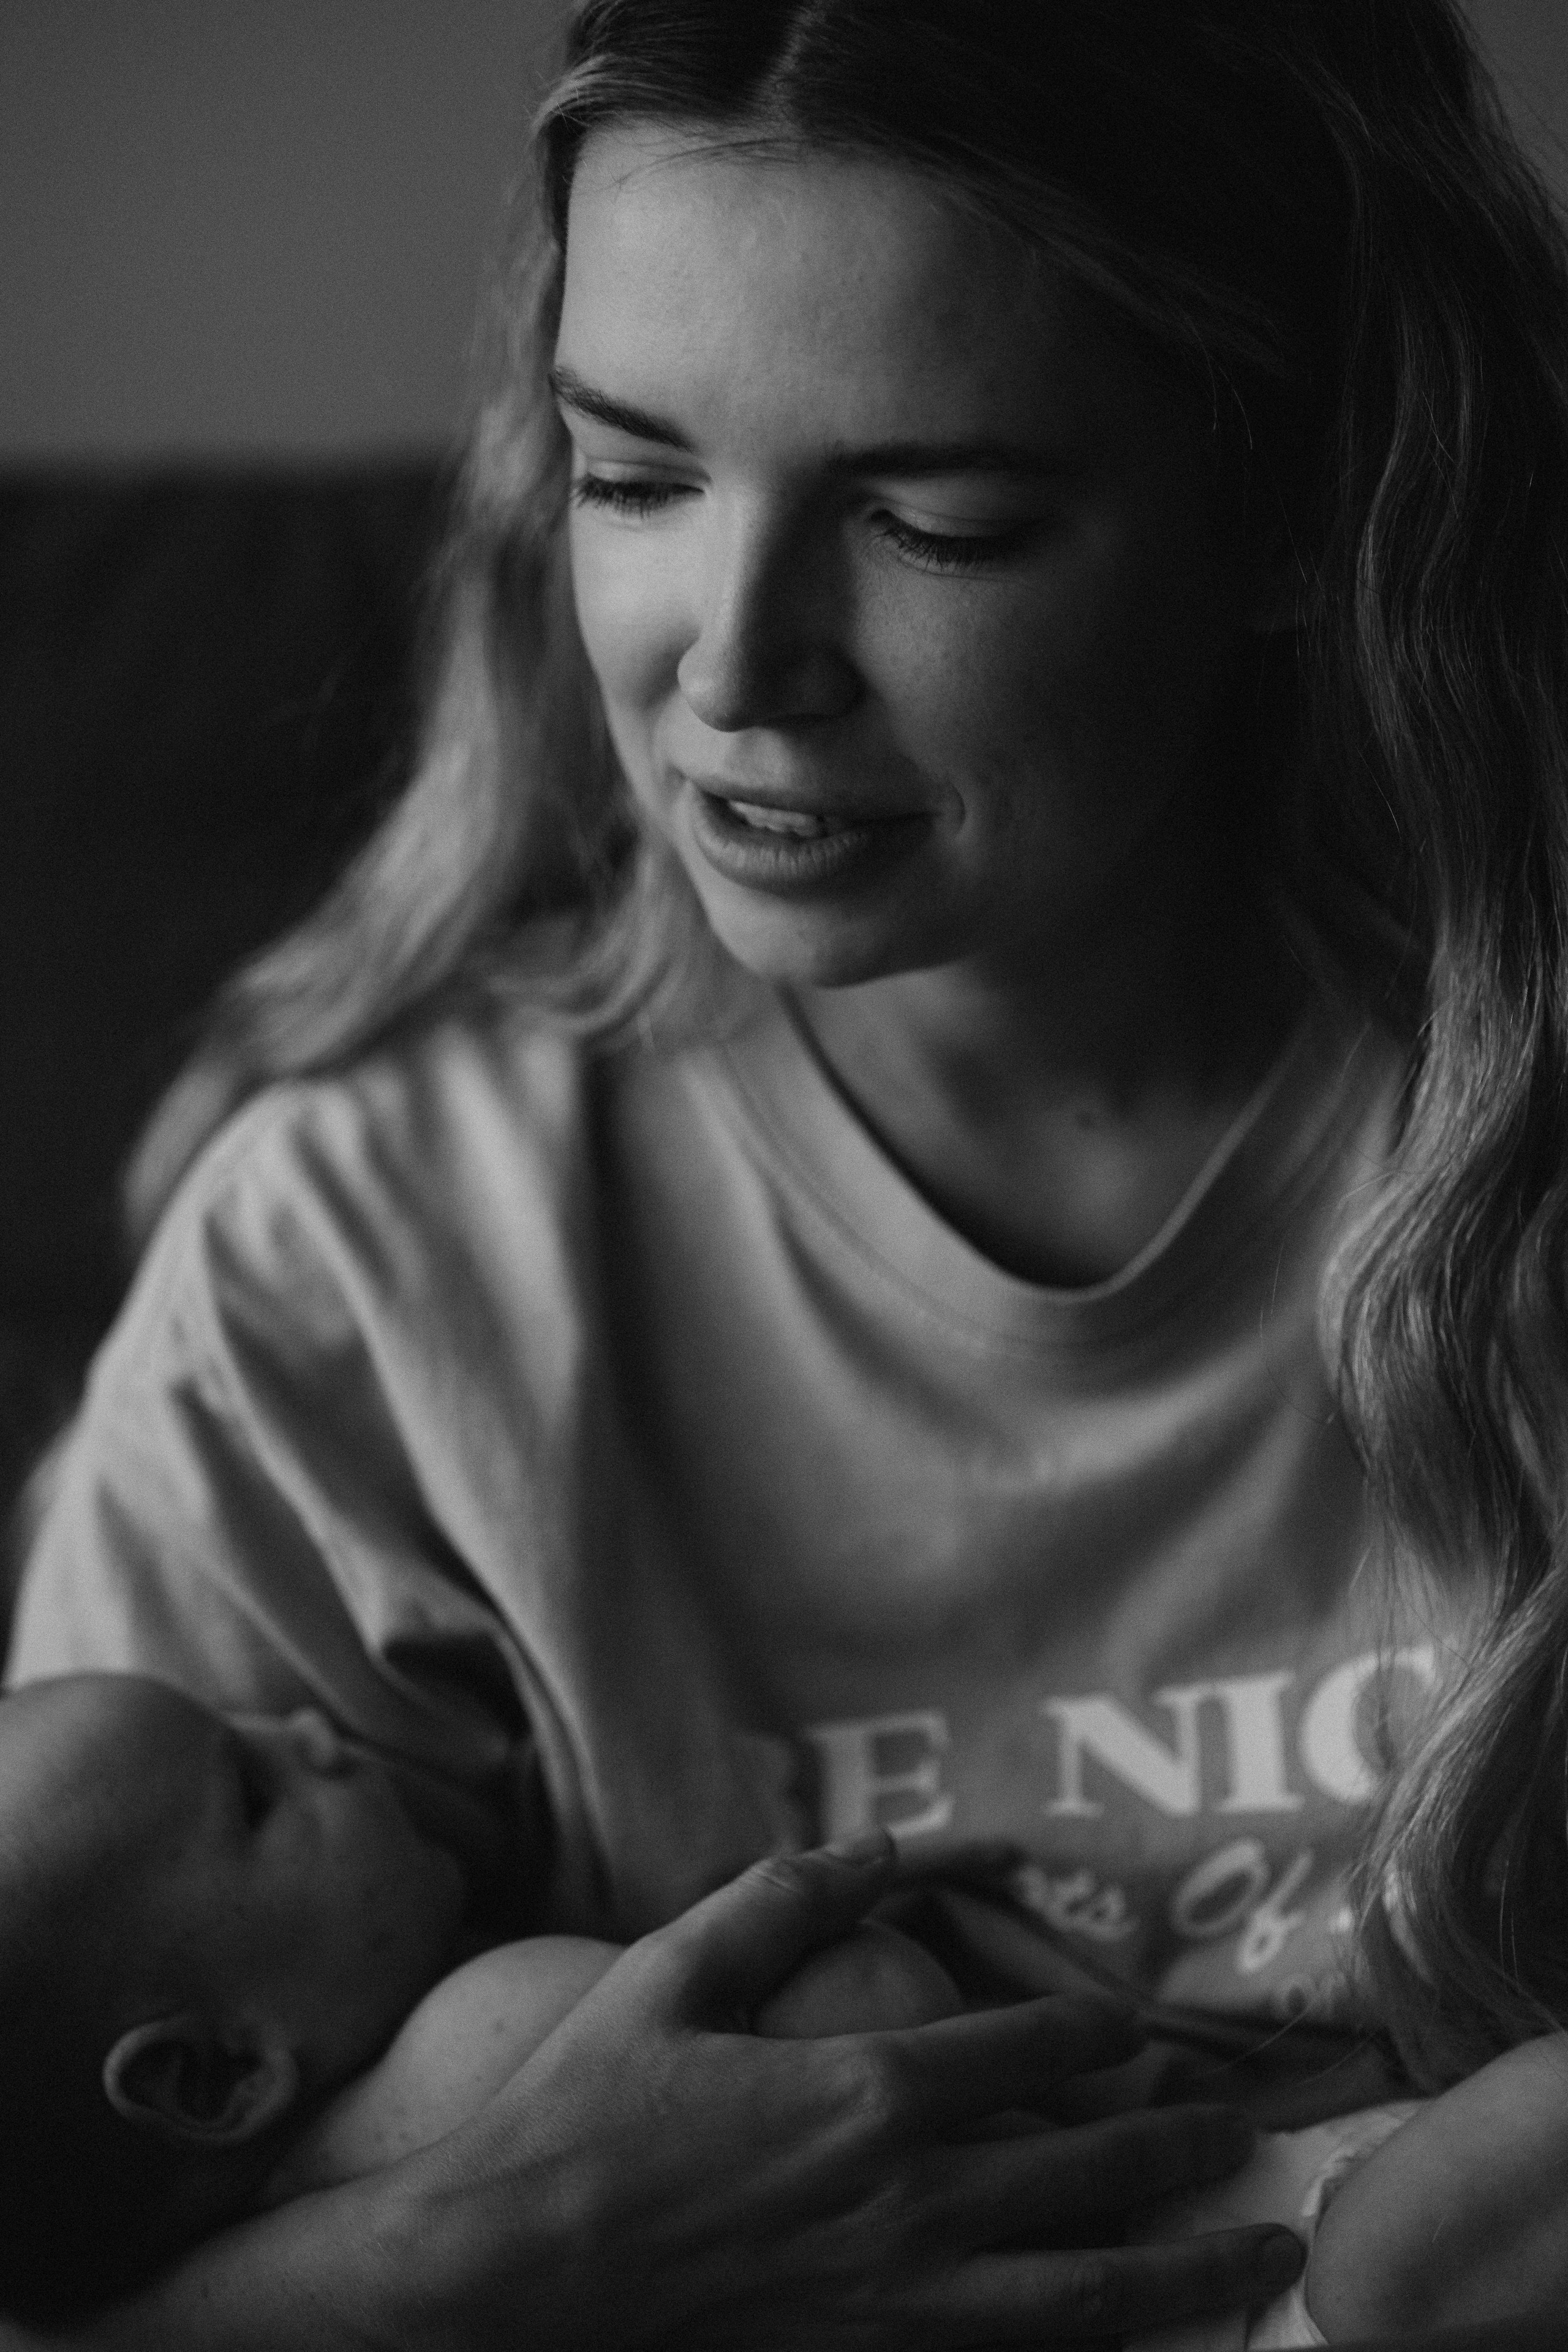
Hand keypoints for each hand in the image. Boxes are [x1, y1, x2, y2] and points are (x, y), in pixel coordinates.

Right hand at [391, 1833, 1302, 2348]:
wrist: (513, 2273)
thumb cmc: (587, 2112)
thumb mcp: (672, 1971)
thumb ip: (782, 1898)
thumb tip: (876, 1848)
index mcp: (864, 2091)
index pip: (1024, 2054)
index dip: (1095, 2036)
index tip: (1137, 2029)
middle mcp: (905, 2199)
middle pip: (1085, 2179)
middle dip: (1178, 2152)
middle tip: (1249, 2138)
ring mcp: (895, 2298)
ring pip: (1080, 2293)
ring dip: (1183, 2272)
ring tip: (1261, 2259)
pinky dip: (1092, 2347)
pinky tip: (1132, 2339)